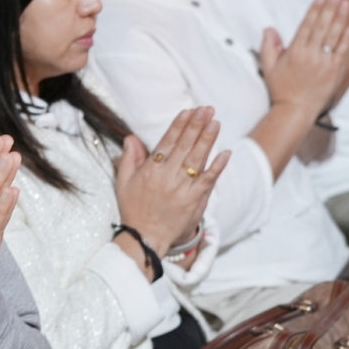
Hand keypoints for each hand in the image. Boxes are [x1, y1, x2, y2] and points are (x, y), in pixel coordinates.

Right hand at [115, 108, 225, 258]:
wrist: (144, 238)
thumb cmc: (134, 210)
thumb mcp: (123, 183)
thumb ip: (129, 159)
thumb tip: (131, 138)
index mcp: (150, 171)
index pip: (167, 142)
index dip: (179, 125)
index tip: (188, 111)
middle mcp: (166, 177)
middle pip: (184, 146)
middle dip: (196, 125)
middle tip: (206, 109)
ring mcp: (181, 189)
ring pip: (197, 160)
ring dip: (207, 139)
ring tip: (215, 122)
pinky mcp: (193, 201)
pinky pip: (207, 181)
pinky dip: (217, 167)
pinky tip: (226, 153)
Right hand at [259, 0, 348, 122]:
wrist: (296, 111)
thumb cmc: (282, 89)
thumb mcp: (269, 67)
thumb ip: (269, 47)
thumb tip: (269, 29)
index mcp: (295, 52)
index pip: (307, 24)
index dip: (316, 8)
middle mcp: (310, 55)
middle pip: (322, 26)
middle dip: (330, 7)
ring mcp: (324, 63)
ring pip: (333, 36)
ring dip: (340, 18)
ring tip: (346, 3)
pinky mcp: (334, 71)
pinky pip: (342, 52)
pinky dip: (347, 39)